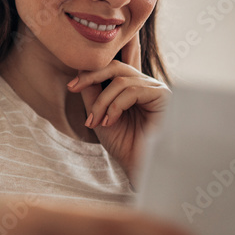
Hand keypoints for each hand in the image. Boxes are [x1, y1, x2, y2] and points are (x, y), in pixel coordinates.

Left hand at [67, 34, 170, 180]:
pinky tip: (110, 122)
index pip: (111, 68)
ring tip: (96, 122)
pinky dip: (116, 106)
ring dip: (102, 102)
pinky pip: (133, 91)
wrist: (140, 167)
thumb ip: (92, 94)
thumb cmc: (123, 145)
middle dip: (91, 77)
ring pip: (120, 81)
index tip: (71, 87)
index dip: (90, 72)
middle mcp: (146, 84)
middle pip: (115, 67)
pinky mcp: (163, 95)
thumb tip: (79, 71)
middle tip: (73, 89)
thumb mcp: (100, 116)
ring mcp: (155, 88)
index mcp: (133, 87)